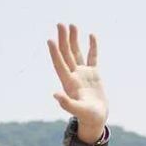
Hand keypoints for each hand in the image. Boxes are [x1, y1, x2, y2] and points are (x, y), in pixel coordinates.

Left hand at [47, 23, 108, 140]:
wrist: (95, 120)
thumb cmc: (87, 118)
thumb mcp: (77, 111)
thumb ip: (67, 103)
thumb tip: (55, 94)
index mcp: (69, 84)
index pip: (60, 65)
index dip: (55, 53)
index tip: (50, 40)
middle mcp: (74, 76)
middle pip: (66, 55)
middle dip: (63, 39)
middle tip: (60, 24)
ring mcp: (83, 74)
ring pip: (77, 53)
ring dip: (74, 39)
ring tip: (72, 25)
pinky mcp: (93, 74)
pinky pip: (92, 57)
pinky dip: (92, 46)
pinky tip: (91, 35)